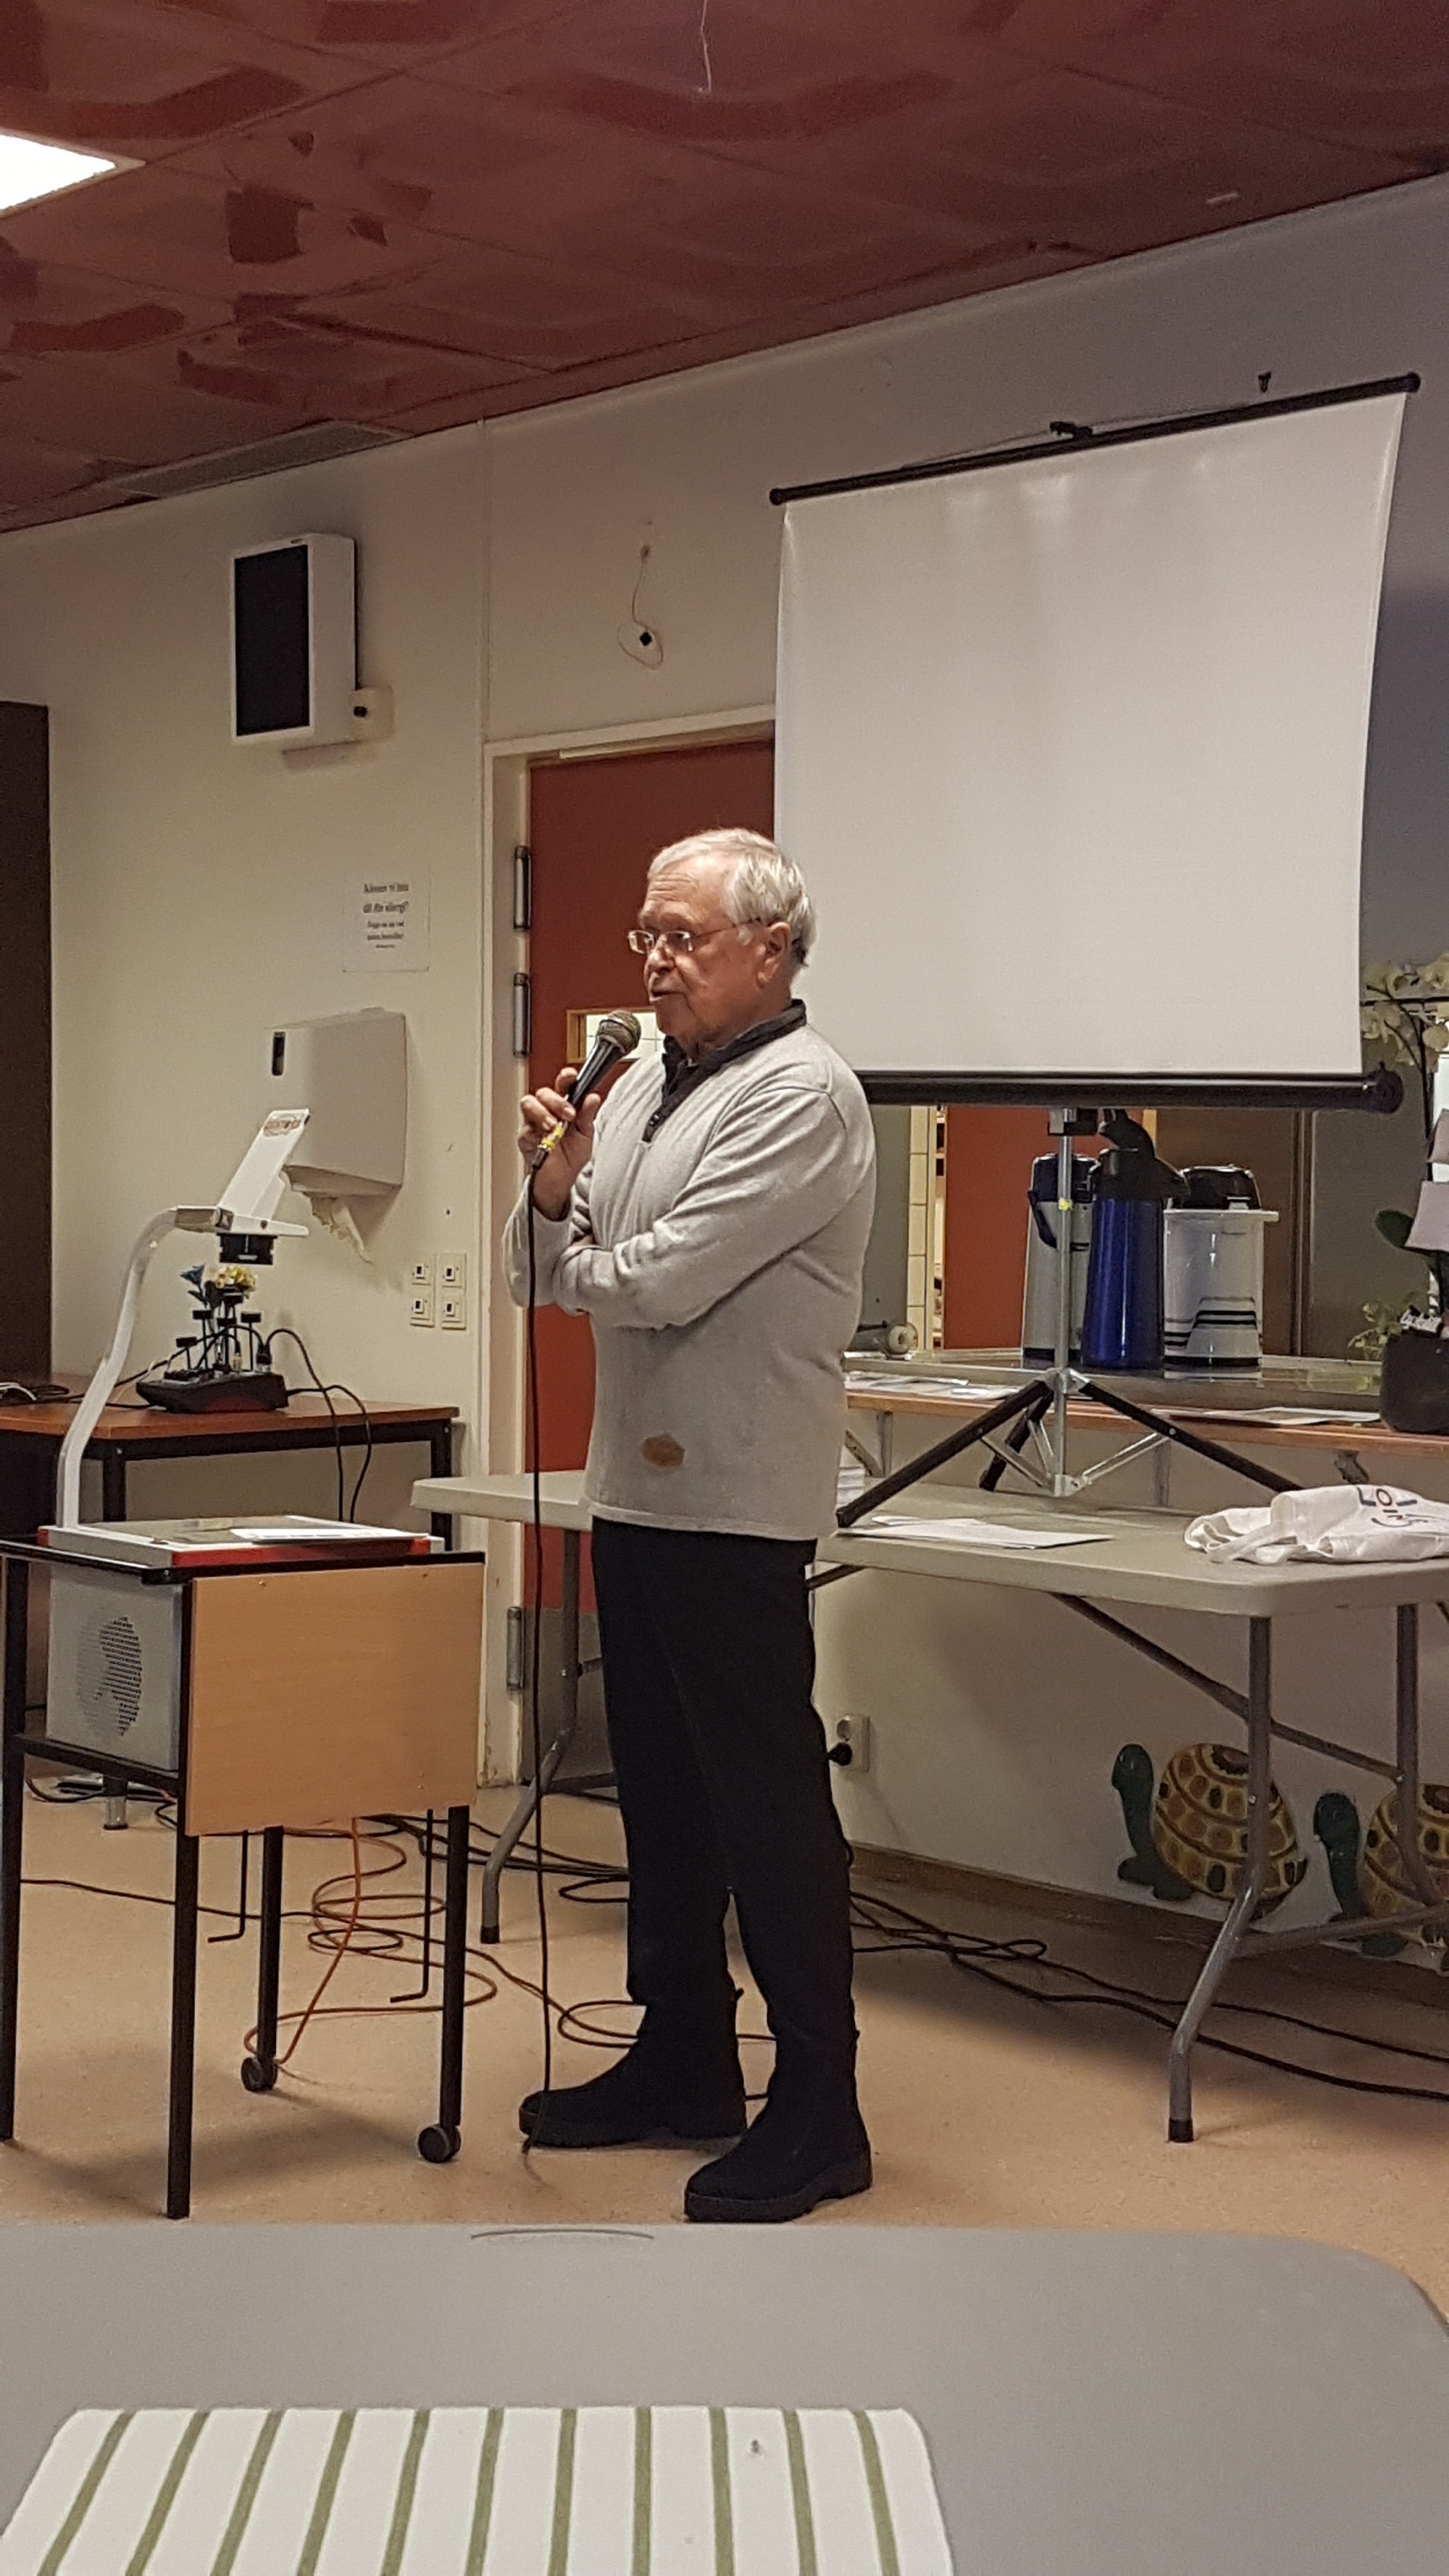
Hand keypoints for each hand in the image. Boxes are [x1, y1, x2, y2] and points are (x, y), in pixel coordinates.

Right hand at [517, 1068, 601, 1219]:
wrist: (560, 1182)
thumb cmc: (571, 1157)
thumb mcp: (585, 1135)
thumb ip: (587, 1116)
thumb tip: (593, 1097)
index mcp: (562, 1107)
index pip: (562, 1085)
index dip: (565, 1078)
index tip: (571, 1076)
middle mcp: (546, 1111)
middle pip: (543, 1092)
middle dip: (556, 1100)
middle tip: (568, 1113)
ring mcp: (533, 1123)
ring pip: (528, 1104)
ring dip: (542, 1112)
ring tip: (554, 1126)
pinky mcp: (525, 1138)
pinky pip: (525, 1129)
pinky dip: (536, 1132)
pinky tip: (545, 1139)